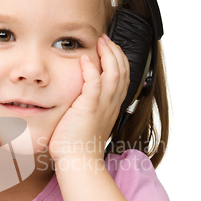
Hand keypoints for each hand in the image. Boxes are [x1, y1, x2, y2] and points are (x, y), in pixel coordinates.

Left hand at [48, 34, 128, 162]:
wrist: (78, 160)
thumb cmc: (78, 145)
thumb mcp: (89, 123)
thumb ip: (89, 108)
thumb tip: (81, 101)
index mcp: (112, 107)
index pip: (122, 77)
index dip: (118, 60)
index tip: (109, 49)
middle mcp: (112, 104)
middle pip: (122, 71)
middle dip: (115, 52)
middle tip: (105, 39)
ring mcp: (103, 105)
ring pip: (114, 72)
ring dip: (108, 54)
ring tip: (100, 42)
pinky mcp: (89, 107)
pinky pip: (95, 82)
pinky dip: (92, 68)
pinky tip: (85, 59)